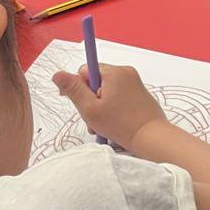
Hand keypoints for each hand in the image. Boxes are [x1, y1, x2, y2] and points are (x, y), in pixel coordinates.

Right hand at [52, 63, 166, 151]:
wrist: (152, 138)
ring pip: (107, 92)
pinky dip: (113, 109)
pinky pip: (119, 97)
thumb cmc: (121, 125)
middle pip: (96, 82)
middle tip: (94, 119)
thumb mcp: (90, 108)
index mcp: (114, 72)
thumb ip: (73, 90)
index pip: (85, 71)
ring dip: (101, 108)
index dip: (79, 88)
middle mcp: (126, 73)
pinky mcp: (140, 94)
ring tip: (103, 126)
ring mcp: (135, 83)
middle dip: (91, 101)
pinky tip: (113, 124)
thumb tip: (57, 74)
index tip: (81, 104)